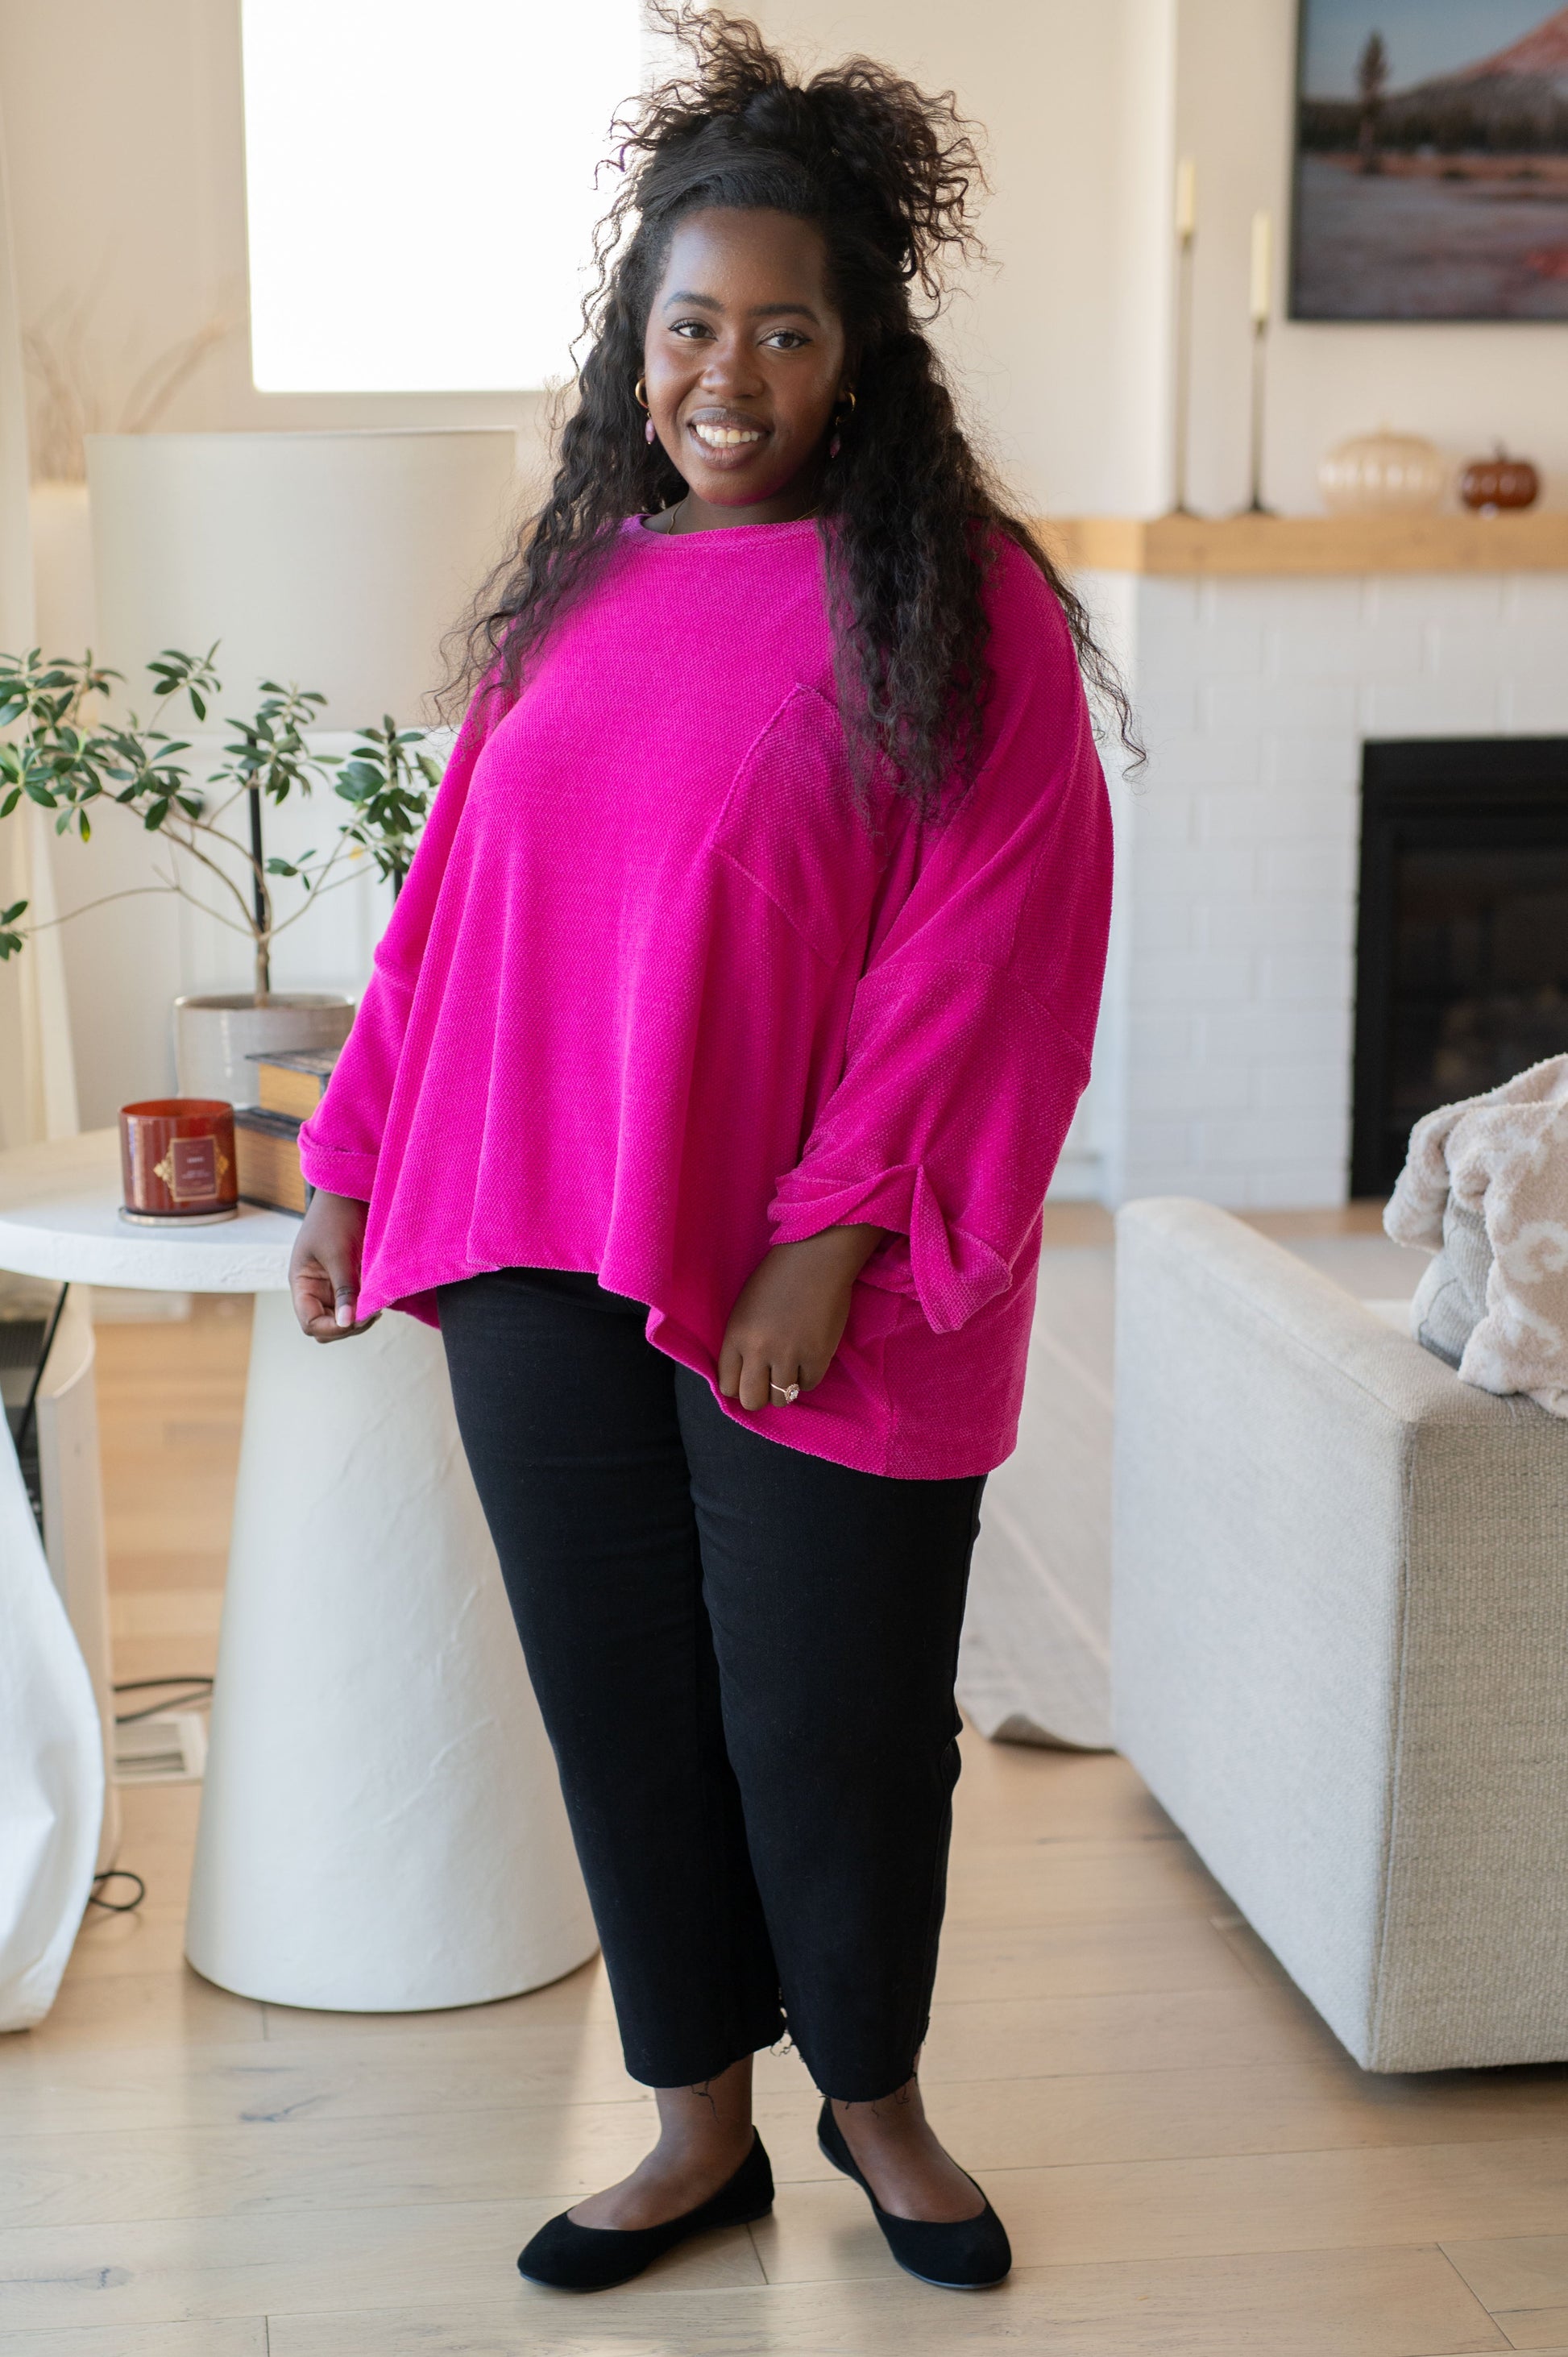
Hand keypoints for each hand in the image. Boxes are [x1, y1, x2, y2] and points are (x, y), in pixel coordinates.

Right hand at [288, 1189, 378, 1342]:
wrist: (350, 1189)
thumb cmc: (337, 1216)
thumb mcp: (339, 1253)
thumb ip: (344, 1289)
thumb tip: (348, 1323)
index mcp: (302, 1283)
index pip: (310, 1323)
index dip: (333, 1328)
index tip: (358, 1318)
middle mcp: (314, 1288)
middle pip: (326, 1326)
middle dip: (348, 1326)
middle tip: (372, 1310)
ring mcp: (331, 1285)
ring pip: (343, 1318)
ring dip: (360, 1317)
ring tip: (378, 1302)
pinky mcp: (349, 1279)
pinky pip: (355, 1304)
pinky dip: (367, 1306)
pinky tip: (380, 1296)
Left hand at [718, 1225, 883, 1411]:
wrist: (815, 1258)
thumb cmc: (777, 1278)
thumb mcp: (744, 1309)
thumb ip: (741, 1343)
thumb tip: (744, 1376)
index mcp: (736, 1335)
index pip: (727, 1385)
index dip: (738, 1385)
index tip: (748, 1378)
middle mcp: (759, 1350)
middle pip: (752, 1400)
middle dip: (759, 1395)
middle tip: (769, 1381)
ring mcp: (790, 1355)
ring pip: (781, 1399)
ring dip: (785, 1386)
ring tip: (791, 1365)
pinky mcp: (818, 1357)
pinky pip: (808, 1385)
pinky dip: (808, 1375)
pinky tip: (809, 1355)